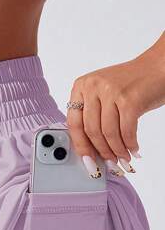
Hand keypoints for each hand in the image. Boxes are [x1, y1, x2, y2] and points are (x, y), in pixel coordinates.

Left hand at [67, 32, 164, 176]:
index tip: (87, 160)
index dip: (81, 146)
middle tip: (109, 163)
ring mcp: (111, 91)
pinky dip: (130, 144)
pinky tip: (133, 149)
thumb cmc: (131, 84)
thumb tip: (88, 149)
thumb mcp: (103, 94)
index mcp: (81, 86)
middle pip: (91, 130)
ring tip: (123, 158)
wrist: (159, 66)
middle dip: (101, 152)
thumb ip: (92, 116)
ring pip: (108, 133)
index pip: (74, 123)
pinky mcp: (129, 99)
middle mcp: (93, 86)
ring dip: (117, 150)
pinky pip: (125, 131)